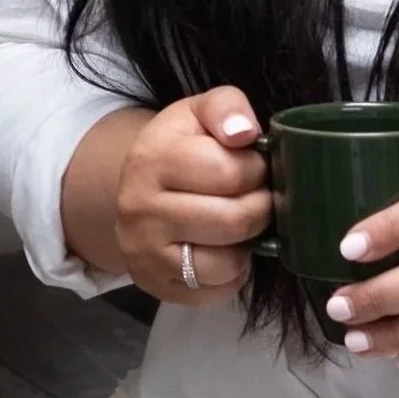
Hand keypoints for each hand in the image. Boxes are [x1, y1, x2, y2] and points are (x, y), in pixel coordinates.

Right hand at [114, 87, 272, 304]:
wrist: (137, 190)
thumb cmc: (179, 147)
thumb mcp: (197, 112)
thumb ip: (226, 107)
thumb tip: (244, 133)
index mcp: (152, 158)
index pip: (226, 171)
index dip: (255, 168)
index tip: (255, 164)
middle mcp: (140, 210)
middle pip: (232, 220)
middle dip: (261, 207)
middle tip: (259, 195)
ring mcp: (145, 254)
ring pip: (226, 262)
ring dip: (249, 242)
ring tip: (242, 220)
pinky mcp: (157, 286)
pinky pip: (218, 290)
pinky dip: (234, 271)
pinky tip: (226, 246)